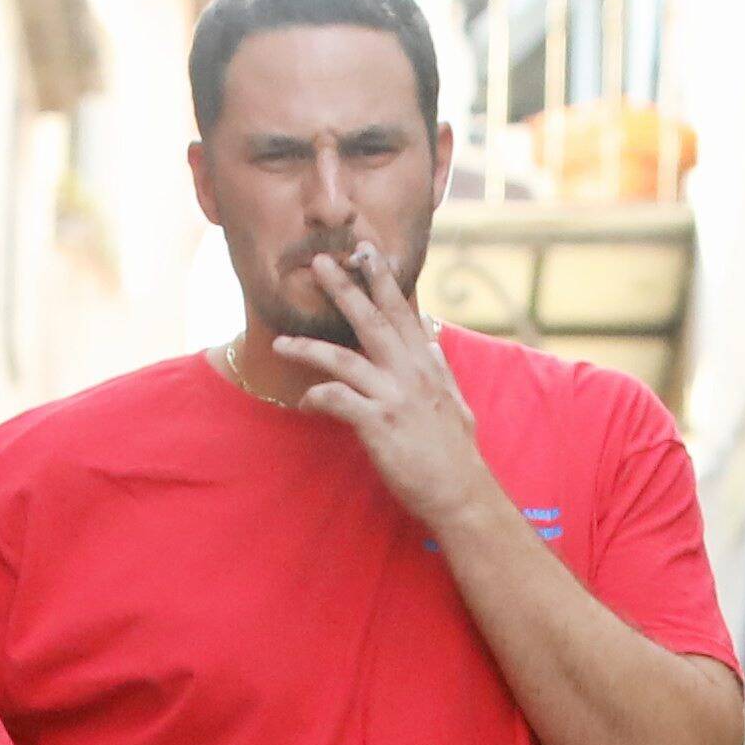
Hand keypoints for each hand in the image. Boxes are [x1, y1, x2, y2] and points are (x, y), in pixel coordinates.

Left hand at [273, 243, 509, 537]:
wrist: (461, 493)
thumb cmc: (455, 453)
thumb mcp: (453, 400)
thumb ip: (436, 367)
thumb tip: (429, 339)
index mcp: (427, 365)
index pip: (403, 312)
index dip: (383, 280)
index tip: (366, 251)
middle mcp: (411, 373)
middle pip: (372, 320)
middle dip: (344, 288)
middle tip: (320, 262)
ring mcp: (395, 396)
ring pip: (344, 358)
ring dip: (309, 347)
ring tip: (282, 342)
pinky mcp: (379, 424)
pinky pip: (338, 400)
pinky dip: (317, 397)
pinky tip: (304, 401)